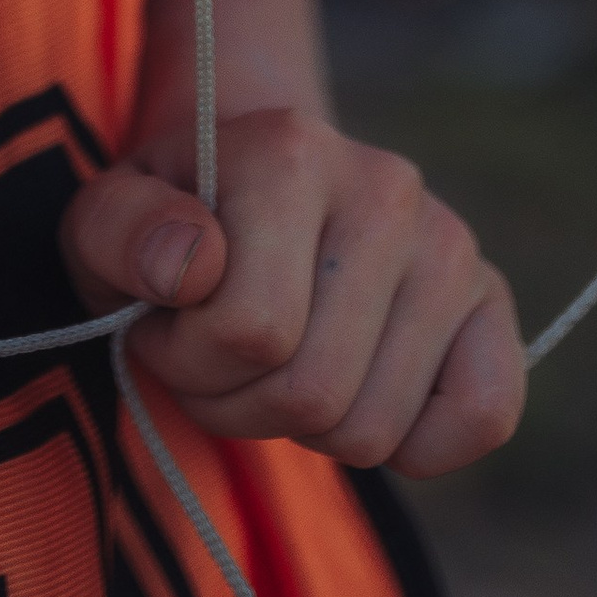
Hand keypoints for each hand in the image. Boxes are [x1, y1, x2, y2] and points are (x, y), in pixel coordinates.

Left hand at [60, 107, 524, 477]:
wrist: (242, 183)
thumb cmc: (171, 219)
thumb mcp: (107, 218)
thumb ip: (121, 231)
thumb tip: (192, 266)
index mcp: (291, 150)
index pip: (251, 331)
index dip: (187, 357)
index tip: (166, 320)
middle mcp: (387, 186)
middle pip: (314, 392)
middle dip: (239, 402)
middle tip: (217, 353)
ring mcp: (448, 242)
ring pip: (375, 428)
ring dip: (304, 428)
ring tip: (274, 360)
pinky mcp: (489, 299)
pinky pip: (484, 415)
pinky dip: (416, 446)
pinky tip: (360, 392)